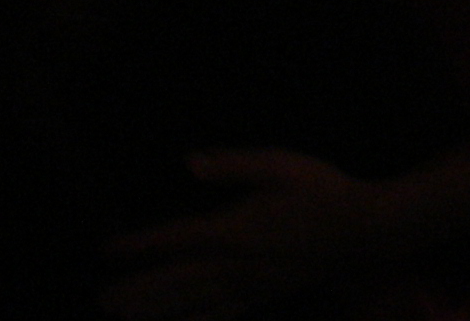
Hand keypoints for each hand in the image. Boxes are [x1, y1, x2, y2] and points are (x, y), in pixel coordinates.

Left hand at [102, 149, 397, 318]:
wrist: (364, 229)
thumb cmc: (323, 190)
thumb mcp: (279, 165)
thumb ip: (232, 166)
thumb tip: (189, 164)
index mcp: (234, 228)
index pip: (176, 239)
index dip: (140, 245)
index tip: (109, 249)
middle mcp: (236, 263)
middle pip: (177, 279)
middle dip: (139, 290)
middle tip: (104, 300)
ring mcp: (250, 284)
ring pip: (193, 301)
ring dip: (157, 309)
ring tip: (125, 316)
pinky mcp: (265, 294)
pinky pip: (222, 313)